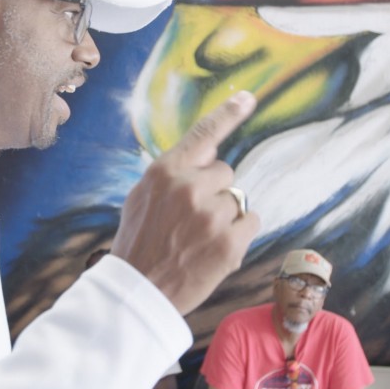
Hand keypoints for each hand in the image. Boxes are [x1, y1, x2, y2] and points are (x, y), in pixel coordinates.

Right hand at [112, 91, 260, 314]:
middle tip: (192, 218)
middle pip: (225, 172)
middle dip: (214, 191)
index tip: (248, 97)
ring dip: (225, 216)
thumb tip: (205, 154)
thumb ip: (172, 173)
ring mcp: (211, 215)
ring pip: (237, 199)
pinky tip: (215, 248)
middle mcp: (189, 188)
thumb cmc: (139, 242)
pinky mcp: (230, 242)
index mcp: (165, 172)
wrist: (138, 291)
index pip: (203, 134)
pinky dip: (239, 234)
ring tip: (199, 238)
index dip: (228, 113)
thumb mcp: (142, 196)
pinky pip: (251, 221)